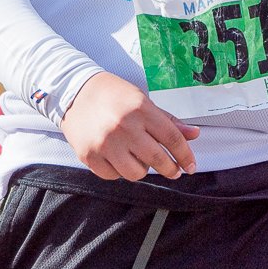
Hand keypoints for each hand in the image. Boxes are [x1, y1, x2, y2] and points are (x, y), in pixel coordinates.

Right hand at [61, 72, 199, 180]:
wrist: (73, 92)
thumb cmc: (112, 95)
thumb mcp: (143, 101)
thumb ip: (168, 121)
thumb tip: (194, 135)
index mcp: (141, 109)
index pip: (172, 139)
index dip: (185, 156)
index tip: (191, 166)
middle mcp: (124, 127)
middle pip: (157, 159)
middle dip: (171, 169)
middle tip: (174, 171)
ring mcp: (105, 143)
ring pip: (136, 173)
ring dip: (142, 170)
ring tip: (139, 160)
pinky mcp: (89, 156)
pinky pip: (113, 176)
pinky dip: (119, 171)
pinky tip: (118, 159)